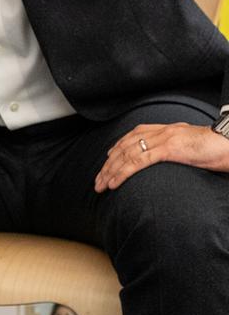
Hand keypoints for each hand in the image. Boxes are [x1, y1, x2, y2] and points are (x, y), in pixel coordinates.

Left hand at [94, 122, 228, 192]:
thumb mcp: (192, 148)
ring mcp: (164, 139)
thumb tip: (172, 158)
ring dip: (111, 171)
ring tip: (101, 185)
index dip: (118, 147)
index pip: (134, 135)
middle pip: (126, 145)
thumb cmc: (217, 149)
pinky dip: (122, 172)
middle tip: (98, 180)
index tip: (108, 159)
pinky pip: (138, 161)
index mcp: (168, 129)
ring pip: (128, 154)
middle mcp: (162, 131)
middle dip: (109, 164)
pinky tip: (114, 182)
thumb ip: (178, 150)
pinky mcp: (169, 149)